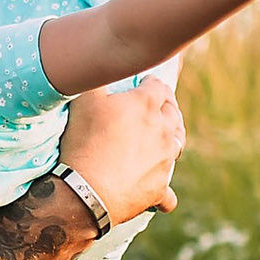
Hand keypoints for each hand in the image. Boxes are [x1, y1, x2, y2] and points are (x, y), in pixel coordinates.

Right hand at [59, 77, 185, 222]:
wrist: (85, 190)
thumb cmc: (83, 141)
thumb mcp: (82, 99)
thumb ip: (95, 79)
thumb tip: (99, 65)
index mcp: (146, 105)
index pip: (157, 87)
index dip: (150, 83)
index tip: (145, 83)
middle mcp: (162, 130)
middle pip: (173, 114)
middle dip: (167, 108)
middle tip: (158, 108)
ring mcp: (164, 161)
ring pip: (177, 146)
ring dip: (171, 141)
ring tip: (162, 141)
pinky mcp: (160, 189)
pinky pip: (168, 194)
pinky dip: (164, 193)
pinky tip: (160, 194)